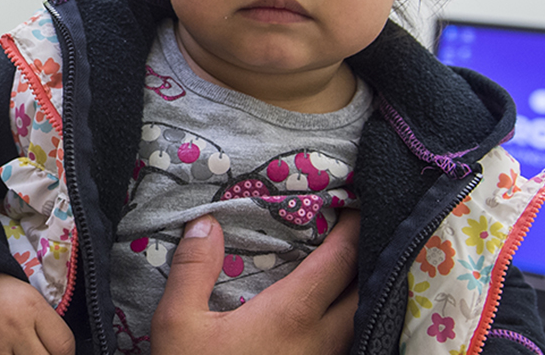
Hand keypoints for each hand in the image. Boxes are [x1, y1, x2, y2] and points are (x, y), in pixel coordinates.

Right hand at [151, 213, 359, 354]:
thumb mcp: (176, 323)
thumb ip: (193, 269)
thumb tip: (205, 223)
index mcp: (291, 315)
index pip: (340, 262)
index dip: (353, 229)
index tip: (357, 204)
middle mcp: (320, 341)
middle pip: (365, 291)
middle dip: (368, 256)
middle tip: (359, 229)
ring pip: (361, 322)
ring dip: (361, 292)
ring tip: (349, 270)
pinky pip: (347, 346)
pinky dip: (349, 322)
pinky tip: (332, 320)